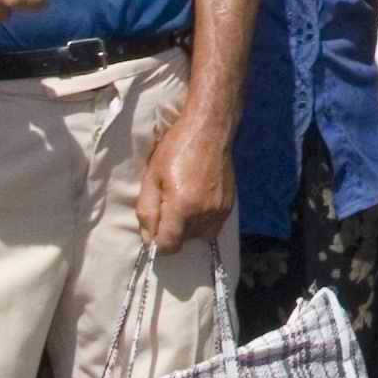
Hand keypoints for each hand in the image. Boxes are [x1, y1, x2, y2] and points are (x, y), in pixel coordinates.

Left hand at [136, 99, 234, 253]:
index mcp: (182, 207)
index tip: (155, 225)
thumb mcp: (152, 177)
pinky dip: (202, 220)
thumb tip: (149, 239)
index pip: (168, 246)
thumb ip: (147, 211)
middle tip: (168, 203)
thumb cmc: (176, 149)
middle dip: (172, 230)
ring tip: (184, 201)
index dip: (157, 241)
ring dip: (188, 227)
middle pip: (183, 242)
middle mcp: (204, 214)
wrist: (210, 130)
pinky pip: (212, 227)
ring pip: (198, 236)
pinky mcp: (229, 207)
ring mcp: (220, 211)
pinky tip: (197, 199)